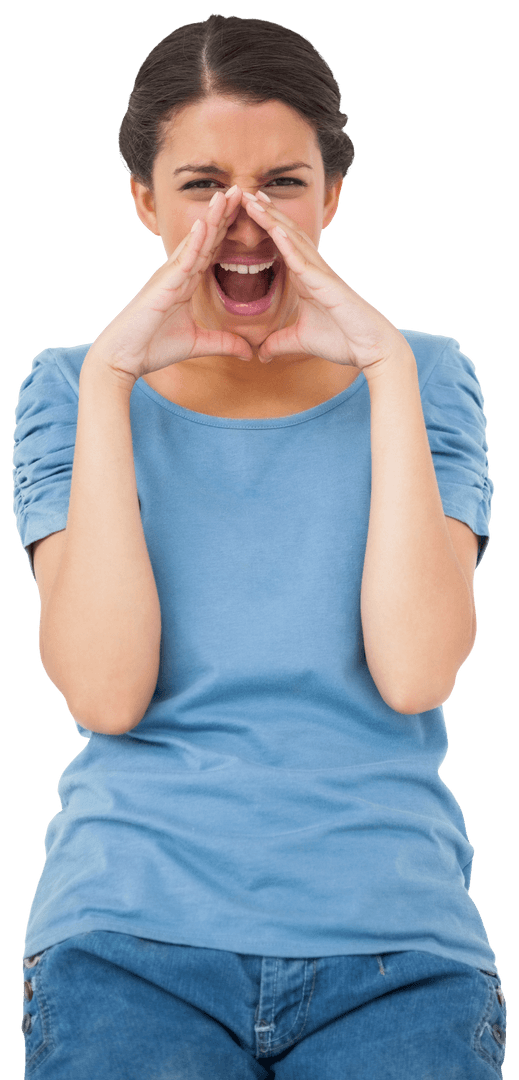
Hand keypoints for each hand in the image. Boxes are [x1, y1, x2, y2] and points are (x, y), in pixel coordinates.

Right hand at [85, 187, 252, 381]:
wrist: (123, 357)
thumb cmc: (152, 348)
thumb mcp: (197, 344)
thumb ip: (223, 343)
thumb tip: (249, 351)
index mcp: (185, 283)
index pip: (211, 251)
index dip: (227, 231)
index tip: (245, 213)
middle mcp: (177, 273)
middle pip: (205, 239)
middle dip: (223, 215)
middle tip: (240, 190)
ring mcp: (169, 276)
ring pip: (194, 242)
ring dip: (211, 219)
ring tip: (227, 195)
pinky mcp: (162, 286)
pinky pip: (182, 261)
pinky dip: (193, 242)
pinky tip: (205, 224)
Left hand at [243, 193, 407, 369]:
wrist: (371, 349)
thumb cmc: (342, 340)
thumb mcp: (300, 341)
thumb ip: (279, 343)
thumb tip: (260, 354)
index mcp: (306, 278)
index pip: (281, 246)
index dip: (265, 227)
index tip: (246, 210)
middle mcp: (314, 270)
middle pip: (286, 234)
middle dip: (265, 213)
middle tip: (244, 192)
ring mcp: (321, 274)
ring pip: (294, 239)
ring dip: (273, 219)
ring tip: (253, 199)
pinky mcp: (327, 285)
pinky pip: (305, 261)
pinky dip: (290, 245)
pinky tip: (275, 230)